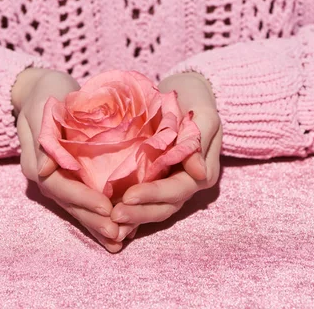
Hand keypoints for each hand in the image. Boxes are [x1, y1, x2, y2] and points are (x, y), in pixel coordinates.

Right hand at [12, 68, 122, 251]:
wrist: (39, 88)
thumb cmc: (46, 92)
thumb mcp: (42, 107)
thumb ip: (43, 134)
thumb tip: (45, 169)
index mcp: (36, 161)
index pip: (59, 186)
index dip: (82, 199)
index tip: (107, 208)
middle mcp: (44, 174)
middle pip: (68, 203)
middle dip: (92, 220)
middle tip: (118, 235)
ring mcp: (54, 177)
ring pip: (75, 206)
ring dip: (95, 223)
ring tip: (118, 240)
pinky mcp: (67, 175)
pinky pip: (81, 198)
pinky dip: (95, 213)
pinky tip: (113, 227)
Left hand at [111, 72, 221, 239]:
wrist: (185, 93)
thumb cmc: (194, 101)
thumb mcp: (203, 116)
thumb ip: (199, 141)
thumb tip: (199, 173)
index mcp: (202, 172)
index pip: (177, 190)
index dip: (153, 195)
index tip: (128, 196)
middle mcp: (188, 183)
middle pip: (166, 206)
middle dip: (140, 213)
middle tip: (113, 215)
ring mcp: (173, 184)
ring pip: (155, 209)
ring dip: (134, 216)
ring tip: (109, 220)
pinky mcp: (158, 180)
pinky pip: (146, 201)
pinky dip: (132, 210)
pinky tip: (110, 218)